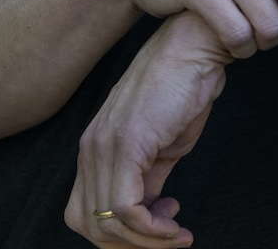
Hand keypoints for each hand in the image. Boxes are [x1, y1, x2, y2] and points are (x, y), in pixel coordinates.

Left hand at [65, 13, 230, 246]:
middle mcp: (90, 149)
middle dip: (129, 246)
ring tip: (178, 234)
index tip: (160, 229)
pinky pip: (126, 208)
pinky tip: (176, 224)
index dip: (118, 237)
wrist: (194, 49)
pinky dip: (152, 230)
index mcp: (95, 149)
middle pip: (87, 224)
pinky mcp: (127, 144)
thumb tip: (148, 213)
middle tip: (167, 240)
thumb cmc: (183, 91)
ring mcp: (104, 146)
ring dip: (146, 242)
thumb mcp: (162, 147)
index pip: (84, 213)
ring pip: (105, 223)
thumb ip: (148, 180)